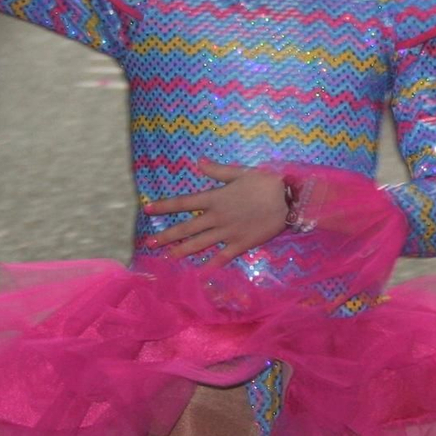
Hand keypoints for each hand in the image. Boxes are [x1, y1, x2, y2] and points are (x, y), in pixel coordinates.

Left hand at [141, 163, 287, 264]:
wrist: (288, 200)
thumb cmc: (266, 182)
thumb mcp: (240, 172)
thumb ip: (217, 170)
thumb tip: (198, 161)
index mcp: (215, 198)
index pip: (183, 202)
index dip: (164, 206)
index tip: (147, 209)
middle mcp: (217, 217)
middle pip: (187, 227)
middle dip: (167, 235)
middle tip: (149, 242)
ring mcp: (228, 233)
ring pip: (200, 244)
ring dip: (182, 250)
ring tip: (167, 256)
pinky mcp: (241, 244)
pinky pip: (222, 258)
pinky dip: (211, 266)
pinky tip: (200, 274)